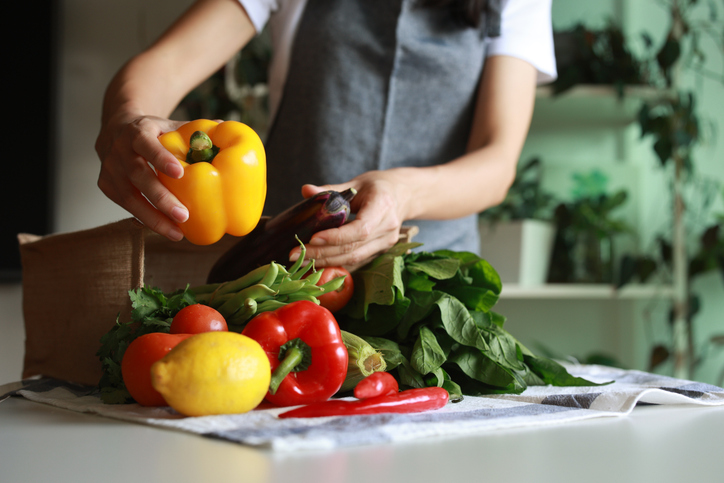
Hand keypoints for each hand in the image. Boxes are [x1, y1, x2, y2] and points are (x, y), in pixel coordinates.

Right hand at [95, 114, 189, 240]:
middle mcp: (118, 150)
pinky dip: (145, 219)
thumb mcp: (170, 125)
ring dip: (153, 217)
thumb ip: (194, 130)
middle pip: (137, 175)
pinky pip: (126, 206)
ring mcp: (110, 169)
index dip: (160, 158)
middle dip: (161, 197)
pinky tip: (164, 229)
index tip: (179, 173)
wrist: (116, 130)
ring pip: (128, 197)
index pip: (146, 143)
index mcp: (136, 131)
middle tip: (183, 215)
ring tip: (176, 233)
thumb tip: (224, 127)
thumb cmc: (154, 132)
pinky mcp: (106, 186)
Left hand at [292, 170, 413, 267]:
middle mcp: (388, 228)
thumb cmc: (379, 186)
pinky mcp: (381, 250)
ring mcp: (386, 242)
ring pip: (354, 258)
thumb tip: (305, 190)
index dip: (336, 237)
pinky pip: (357, 260)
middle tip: (295, 254)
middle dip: (323, 253)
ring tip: (301, 261)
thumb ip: (331, 189)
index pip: (360, 229)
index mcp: (383, 206)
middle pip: (353, 248)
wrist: (405, 195)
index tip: (313, 239)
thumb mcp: (356, 183)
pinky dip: (336, 262)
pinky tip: (317, 262)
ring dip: (326, 262)